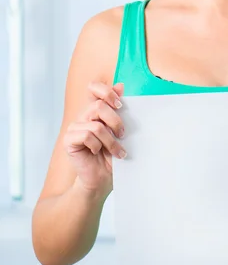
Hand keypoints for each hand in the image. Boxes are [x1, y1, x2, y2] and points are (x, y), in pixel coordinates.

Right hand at [63, 82, 125, 196]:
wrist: (102, 179)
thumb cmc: (113, 155)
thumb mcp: (120, 130)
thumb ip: (118, 109)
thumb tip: (121, 85)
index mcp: (95, 110)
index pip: (94, 87)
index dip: (106, 91)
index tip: (120, 104)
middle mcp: (83, 116)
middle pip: (99, 106)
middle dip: (115, 122)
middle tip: (122, 135)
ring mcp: (74, 127)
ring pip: (96, 125)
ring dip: (110, 141)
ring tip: (117, 151)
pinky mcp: (68, 140)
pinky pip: (87, 136)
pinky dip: (97, 146)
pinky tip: (97, 153)